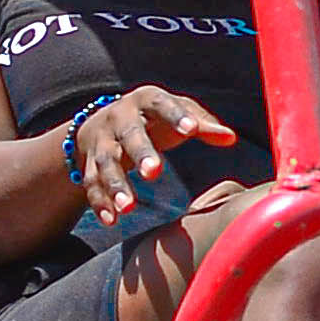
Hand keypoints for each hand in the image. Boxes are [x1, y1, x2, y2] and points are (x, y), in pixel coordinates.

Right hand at [70, 87, 234, 218]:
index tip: (191, 130)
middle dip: (141, 153)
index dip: (176, 116)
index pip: (161, 104)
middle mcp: (120, 117)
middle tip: (154, 173)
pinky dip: (100, 202)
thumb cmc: (153, 119)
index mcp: (146, 100)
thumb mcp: (176, 114)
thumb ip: (202, 124)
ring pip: (105, 162)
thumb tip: (231, 138)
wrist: (101, 121)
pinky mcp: (88, 163)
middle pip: (129, 135)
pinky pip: (91, 184)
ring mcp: (102, 141)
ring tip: (128, 207)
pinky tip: (111, 220)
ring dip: (116, 185)